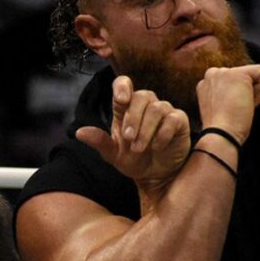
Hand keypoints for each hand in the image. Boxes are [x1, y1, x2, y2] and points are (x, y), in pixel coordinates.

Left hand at [76, 76, 190, 189]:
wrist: (155, 176)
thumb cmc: (134, 161)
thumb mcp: (113, 154)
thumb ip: (99, 142)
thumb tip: (79, 133)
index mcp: (126, 107)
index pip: (124, 84)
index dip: (122, 87)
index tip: (121, 99)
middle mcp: (146, 105)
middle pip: (141, 96)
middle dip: (133, 118)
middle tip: (128, 138)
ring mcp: (164, 111)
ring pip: (157, 108)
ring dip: (146, 129)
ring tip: (139, 148)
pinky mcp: (179, 122)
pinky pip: (173, 119)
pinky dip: (163, 134)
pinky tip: (156, 147)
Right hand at [195, 64, 259, 145]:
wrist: (220, 134)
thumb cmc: (222, 128)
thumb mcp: (218, 107)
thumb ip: (223, 94)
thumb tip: (238, 92)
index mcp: (205, 82)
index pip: (230, 82)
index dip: (234, 98)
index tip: (227, 111)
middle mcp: (211, 73)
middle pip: (241, 77)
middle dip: (243, 94)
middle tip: (233, 110)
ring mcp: (224, 72)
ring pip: (251, 76)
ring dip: (251, 94)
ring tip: (238, 107)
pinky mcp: (238, 74)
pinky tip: (247, 102)